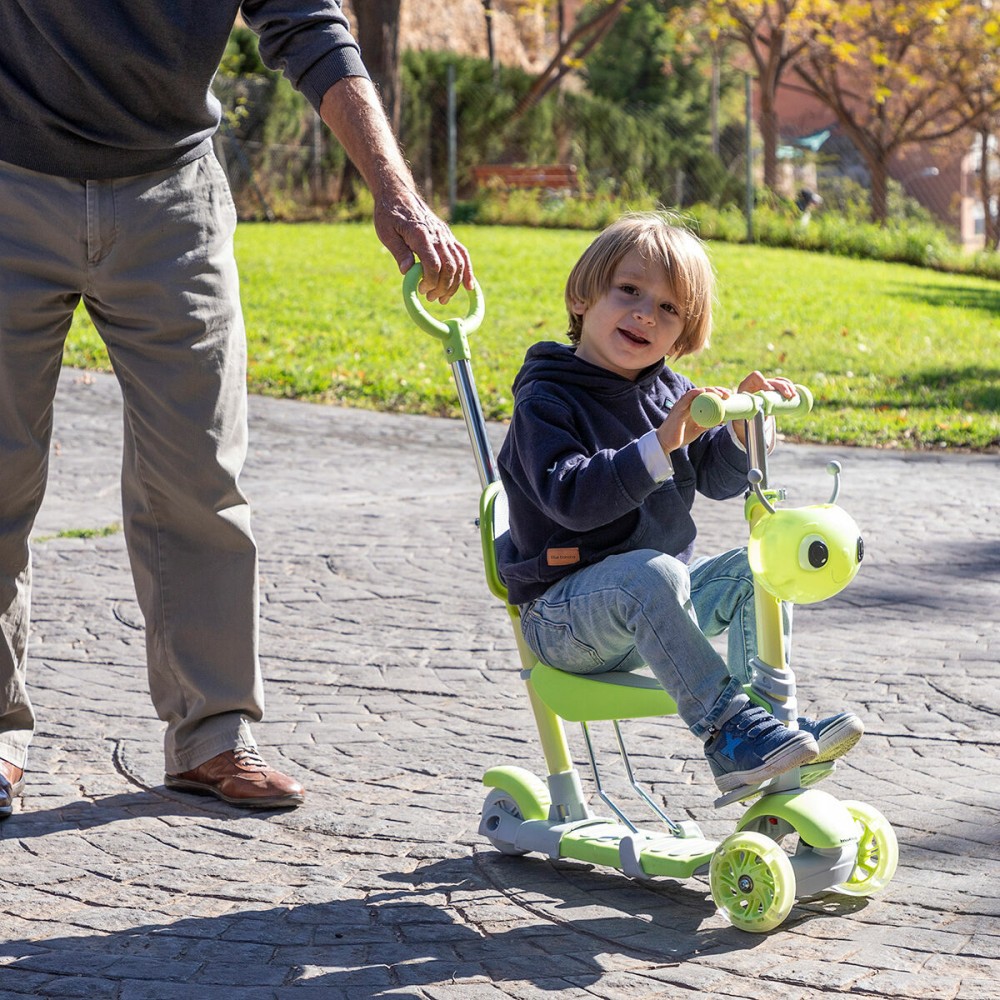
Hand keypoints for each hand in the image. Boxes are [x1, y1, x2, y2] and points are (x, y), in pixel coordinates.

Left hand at [373, 187, 473, 303]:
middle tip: (430, 297)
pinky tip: (468, 287)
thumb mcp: (386, 233)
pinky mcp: (448, 236)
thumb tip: (407, 272)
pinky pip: (462, 255)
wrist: (398, 193)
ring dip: (454, 284)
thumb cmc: (388, 213)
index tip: (421, 290)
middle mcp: (437, 234)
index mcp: (421, 234)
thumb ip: (399, 252)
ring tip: (442, 298)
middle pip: (449, 266)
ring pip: (459, 263)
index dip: (430, 281)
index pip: (433, 263)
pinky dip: (467, 271)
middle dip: (442, 286)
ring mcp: (445, 235)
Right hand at [656, 386, 731, 454]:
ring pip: (697, 393)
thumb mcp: (698, 428)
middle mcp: (688, 403)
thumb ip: (708, 423)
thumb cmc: (681, 435)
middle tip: (728, 394)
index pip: (707, 396)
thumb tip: (722, 420)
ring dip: (709, 390)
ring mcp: (682, 405)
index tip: (730, 395)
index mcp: (693, 406)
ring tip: (720, 393)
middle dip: (717, 390)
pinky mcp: (678, 409)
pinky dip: (695, 393)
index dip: (719, 393)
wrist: (666, 442)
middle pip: (704, 392)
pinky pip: (686, 398)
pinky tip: (703, 391)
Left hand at [731, 370, 795, 445]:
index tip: (768, 390)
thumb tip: (756, 426)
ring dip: (787, 387)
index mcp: (747, 385)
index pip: (755, 376)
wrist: (746, 411)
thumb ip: (746, 416)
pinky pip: (783, 384)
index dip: (762, 381)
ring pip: (779, 381)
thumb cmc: (743, 412)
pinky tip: (795, 393)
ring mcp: (766, 385)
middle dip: (780, 386)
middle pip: (771, 380)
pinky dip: (789, 387)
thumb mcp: (742, 413)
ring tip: (793, 396)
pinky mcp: (773, 388)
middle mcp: (758, 383)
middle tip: (787, 395)